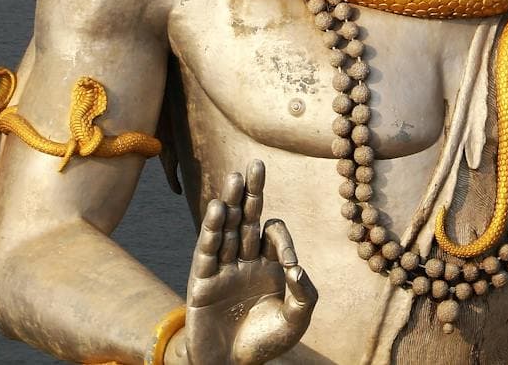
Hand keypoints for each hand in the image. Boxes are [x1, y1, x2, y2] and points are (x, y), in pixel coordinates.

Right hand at [179, 161, 315, 364]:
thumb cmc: (265, 343)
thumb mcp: (296, 321)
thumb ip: (304, 294)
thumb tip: (298, 267)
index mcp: (269, 264)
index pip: (273, 234)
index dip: (284, 242)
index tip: (290, 266)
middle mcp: (244, 260)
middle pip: (246, 218)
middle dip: (252, 193)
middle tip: (256, 164)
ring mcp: (222, 269)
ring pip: (225, 229)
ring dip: (229, 204)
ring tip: (234, 178)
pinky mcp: (203, 282)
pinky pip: (207, 251)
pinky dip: (211, 230)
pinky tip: (216, 209)